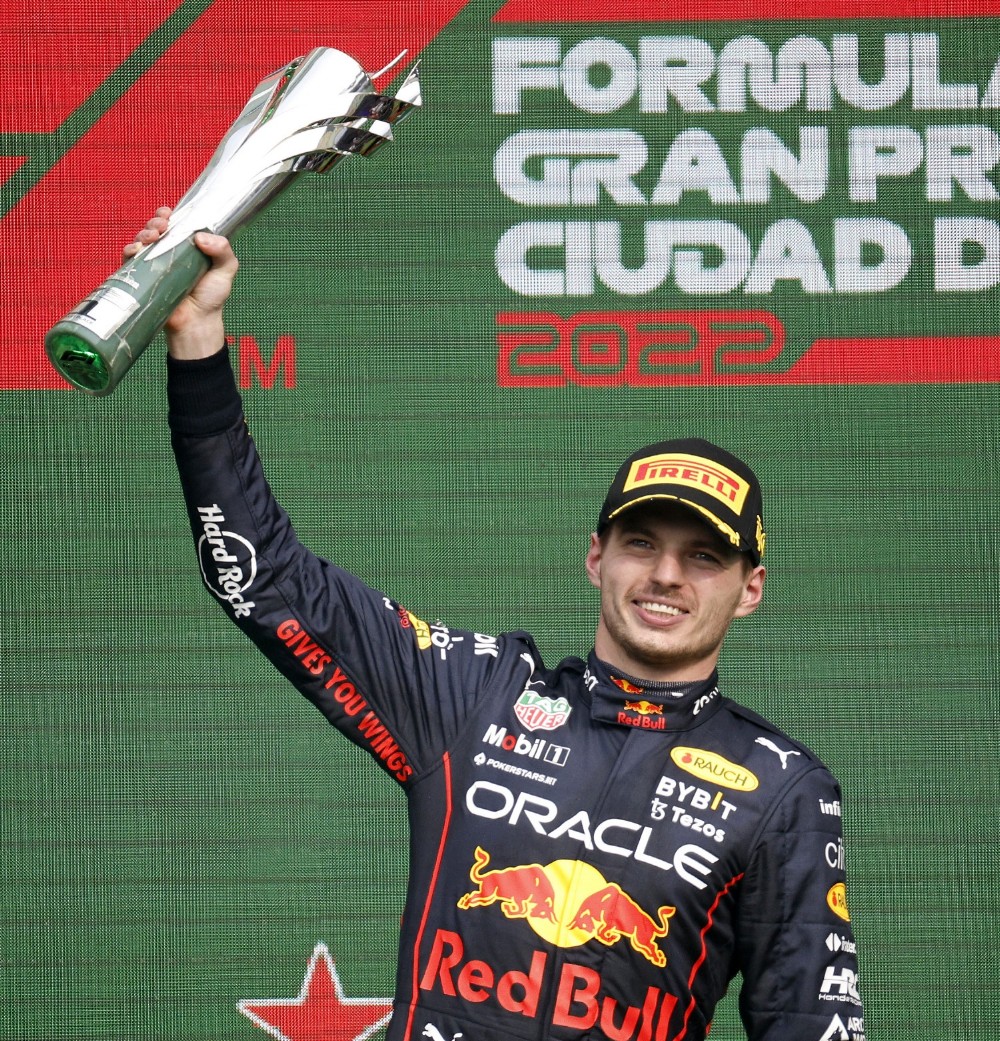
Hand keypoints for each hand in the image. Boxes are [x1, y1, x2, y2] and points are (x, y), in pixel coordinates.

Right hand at [125, 206, 238, 359]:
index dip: (167, 215)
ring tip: (153, 238)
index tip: (169, 215)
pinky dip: (130, 251)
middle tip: (162, 227)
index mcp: (186, 246)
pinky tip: (138, 250)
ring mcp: (153, 265)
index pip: (173, 223)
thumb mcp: (226, 269)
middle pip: (154, 229)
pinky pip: (129, 260)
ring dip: (143, 234)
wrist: (197, 322)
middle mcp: (167, 252)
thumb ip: (223, 249)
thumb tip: (200, 237)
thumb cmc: (211, 296)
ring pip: (140, 241)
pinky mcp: (141, 278)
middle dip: (155, 222)